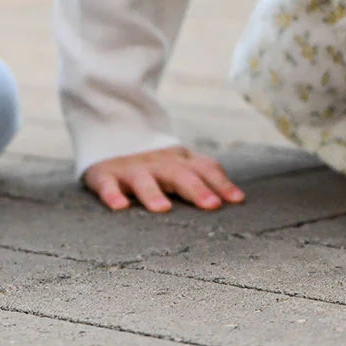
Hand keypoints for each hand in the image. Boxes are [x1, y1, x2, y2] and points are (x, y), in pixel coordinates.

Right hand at [83, 146, 244, 212]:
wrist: (110, 137)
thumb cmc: (155, 164)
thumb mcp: (180, 165)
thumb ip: (204, 176)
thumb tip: (240, 198)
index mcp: (179, 162)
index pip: (203, 168)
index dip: (220, 182)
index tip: (237, 200)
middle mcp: (157, 164)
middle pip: (178, 174)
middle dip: (195, 189)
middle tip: (211, 205)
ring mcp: (131, 169)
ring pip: (143, 180)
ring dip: (153, 192)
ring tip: (162, 209)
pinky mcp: (105, 174)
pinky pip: (107, 184)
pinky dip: (112, 194)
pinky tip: (119, 206)